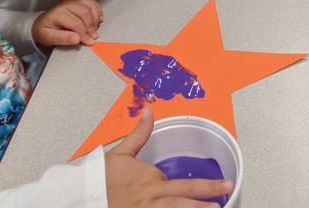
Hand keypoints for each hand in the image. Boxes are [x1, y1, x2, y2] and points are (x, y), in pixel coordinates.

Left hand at [32, 0, 102, 47]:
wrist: (42, 23)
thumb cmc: (44, 30)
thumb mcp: (48, 38)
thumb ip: (62, 39)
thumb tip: (77, 39)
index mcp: (58, 13)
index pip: (76, 23)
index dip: (84, 34)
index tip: (87, 41)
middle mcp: (66, 4)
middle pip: (85, 13)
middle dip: (91, 27)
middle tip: (92, 37)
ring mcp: (73, 1)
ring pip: (90, 7)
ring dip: (95, 19)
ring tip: (94, 30)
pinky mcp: (78, 1)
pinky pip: (92, 3)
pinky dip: (98, 11)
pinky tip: (98, 20)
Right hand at [106, 108, 233, 207]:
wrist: (80, 197)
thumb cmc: (98, 179)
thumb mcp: (119, 154)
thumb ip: (138, 134)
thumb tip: (149, 111)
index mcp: (149, 178)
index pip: (175, 181)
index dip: (183, 184)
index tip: (202, 186)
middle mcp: (151, 197)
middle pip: (185, 194)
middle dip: (208, 192)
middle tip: (227, 188)